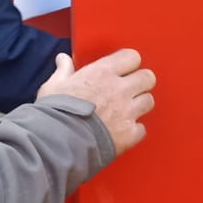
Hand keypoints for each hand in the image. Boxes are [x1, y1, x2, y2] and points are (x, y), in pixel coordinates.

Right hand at [38, 49, 154, 155]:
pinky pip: (141, 129)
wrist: (57, 144)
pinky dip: (133, 131)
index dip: (129, 62)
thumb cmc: (54, 115)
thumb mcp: (53, 87)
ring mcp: (127, 112)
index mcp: (102, 73)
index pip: (131, 57)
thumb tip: (63, 59)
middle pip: (147, 77)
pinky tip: (121, 131)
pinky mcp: (129, 134)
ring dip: (139, 105)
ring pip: (149, 101)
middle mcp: (119, 90)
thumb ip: (63, 71)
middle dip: (141, 82)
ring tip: (126, 110)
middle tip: (130, 89)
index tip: (123, 68)